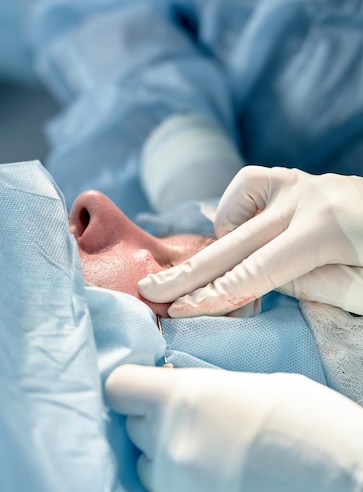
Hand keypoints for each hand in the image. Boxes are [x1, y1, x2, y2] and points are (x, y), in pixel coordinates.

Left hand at [105, 365, 362, 491]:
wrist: (349, 490)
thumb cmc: (315, 426)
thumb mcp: (260, 387)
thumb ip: (210, 390)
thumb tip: (190, 395)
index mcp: (186, 398)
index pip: (120, 386)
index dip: (131, 385)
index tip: (147, 388)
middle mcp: (171, 443)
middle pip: (132, 427)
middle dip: (153, 421)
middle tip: (188, 421)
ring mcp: (178, 490)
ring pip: (147, 466)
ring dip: (166, 458)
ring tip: (207, 455)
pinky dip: (182, 488)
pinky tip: (217, 483)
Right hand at [138, 166, 362, 316]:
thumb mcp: (362, 289)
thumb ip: (308, 287)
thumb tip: (260, 281)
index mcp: (324, 230)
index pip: (256, 273)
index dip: (215, 297)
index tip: (180, 313)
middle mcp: (304, 199)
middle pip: (233, 243)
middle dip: (189, 272)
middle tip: (150, 288)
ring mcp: (300, 182)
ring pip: (236, 204)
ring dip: (222, 239)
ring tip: (222, 265)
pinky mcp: (298, 178)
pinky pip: (250, 184)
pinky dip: (237, 208)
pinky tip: (245, 230)